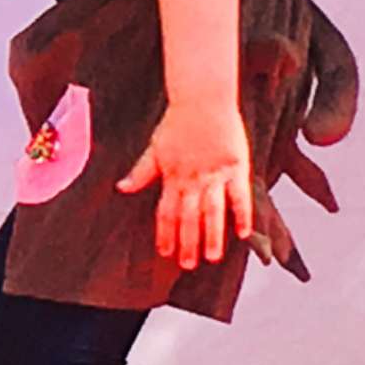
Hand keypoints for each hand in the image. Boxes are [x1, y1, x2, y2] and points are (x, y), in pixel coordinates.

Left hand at [119, 100, 253, 270]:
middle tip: (188, 265)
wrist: (202, 99)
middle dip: (187, 243)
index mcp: (172, 176)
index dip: (165, 233)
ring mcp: (214, 175)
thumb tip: (122, 188)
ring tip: (211, 258)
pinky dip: (241, 215)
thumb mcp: (154, 148)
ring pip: (212, 212)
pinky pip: (239, 196)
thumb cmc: (178, 122)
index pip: (166, 212)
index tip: (165, 253)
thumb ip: (141, 172)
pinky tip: (242, 234)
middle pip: (188, 217)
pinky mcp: (235, 167)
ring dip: (211, 236)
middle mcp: (192, 179)